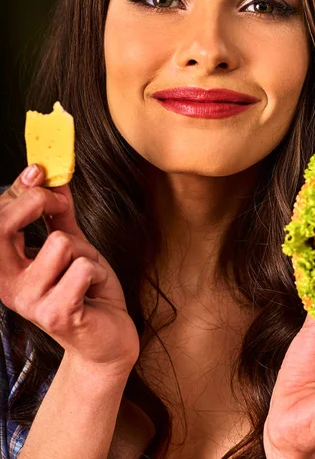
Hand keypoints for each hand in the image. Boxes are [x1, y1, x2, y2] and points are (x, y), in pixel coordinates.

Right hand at [0, 164, 139, 375]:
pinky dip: (96, 273)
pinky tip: (92, 292)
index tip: (40, 172)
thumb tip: (51, 178)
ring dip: (83, 252)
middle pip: (4, 224)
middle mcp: (7, 284)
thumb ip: (58, 215)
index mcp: (5, 266)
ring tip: (85, 275)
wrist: (107, 339)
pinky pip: (82, 268)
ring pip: (60, 242)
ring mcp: (29, 301)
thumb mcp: (73, 246)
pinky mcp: (56, 314)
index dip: (20, 189)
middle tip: (60, 208)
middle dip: (40, 202)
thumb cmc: (88, 292)